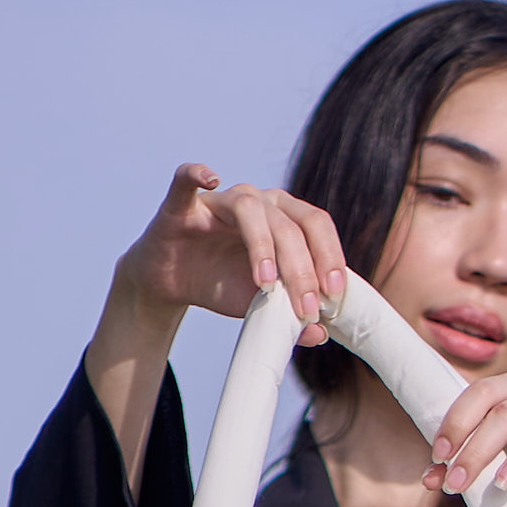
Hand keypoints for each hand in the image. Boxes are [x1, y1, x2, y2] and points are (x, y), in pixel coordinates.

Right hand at [109, 163, 347, 344]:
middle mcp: (258, 201)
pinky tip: (210, 176)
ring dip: (263, 246)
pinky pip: (187, 180)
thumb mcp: (258, 306)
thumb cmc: (221, 283)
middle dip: (301, 268)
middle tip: (305, 309)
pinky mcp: (183, 205)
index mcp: (285, 218)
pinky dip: (197, 173)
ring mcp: (221, 200)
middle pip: (288, 224)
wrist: (173, 283)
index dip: (330, 258)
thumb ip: (288, 316)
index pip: (316, 227)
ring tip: (265, 284)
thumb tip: (320, 333)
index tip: (334, 296)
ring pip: (250, 209)